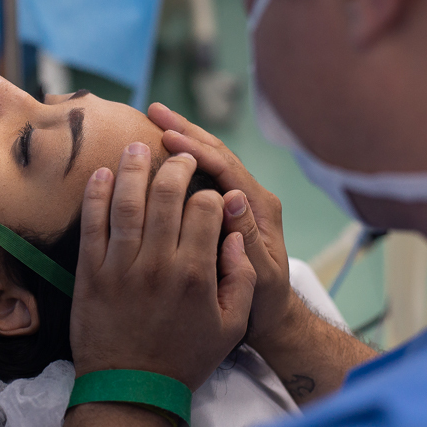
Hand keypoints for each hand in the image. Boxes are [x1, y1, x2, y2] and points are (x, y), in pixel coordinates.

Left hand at [70, 142, 255, 390]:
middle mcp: (160, 264)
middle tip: (177, 153)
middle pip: (167, 196)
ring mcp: (121, 266)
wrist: (130, 389)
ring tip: (139, 146)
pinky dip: (97, 195)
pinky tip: (102, 174)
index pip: (205, 210)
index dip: (208, 190)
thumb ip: (240, 279)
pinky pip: (93, 224)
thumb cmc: (184, 358)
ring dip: (134, 167)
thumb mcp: (229, 326)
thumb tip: (233, 236)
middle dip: (175, 166)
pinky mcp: (91, 272)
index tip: (206, 186)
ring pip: (128, 202)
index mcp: (197, 274)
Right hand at [148, 103, 294, 346]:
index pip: (226, 168)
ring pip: (212, 159)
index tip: (167, 137)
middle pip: (218, 153)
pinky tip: (163, 149)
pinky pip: (206, 174)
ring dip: (185, 137)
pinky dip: (185, 157)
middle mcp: (252, 197)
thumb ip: (248, 239)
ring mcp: (240, 200)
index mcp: (260, 208)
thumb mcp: (258, 277)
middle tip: (154, 111)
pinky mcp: (228, 207)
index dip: (196, 151)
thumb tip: (233, 198)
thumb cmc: (265, 302)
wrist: (272, 316)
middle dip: (187, 130)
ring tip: (155, 119)